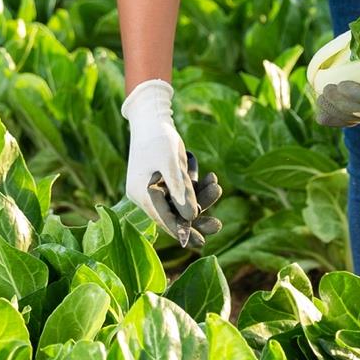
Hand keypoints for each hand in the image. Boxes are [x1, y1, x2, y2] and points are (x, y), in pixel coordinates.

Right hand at [120, 80, 222, 247]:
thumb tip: (191, 217)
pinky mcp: (166, 180)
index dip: (182, 231)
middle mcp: (147, 194)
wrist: (153, 115)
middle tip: (218, 226)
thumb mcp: (171, 164)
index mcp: (142, 193)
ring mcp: (157, 187)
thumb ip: (180, 191)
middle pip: (175, 213)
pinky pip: (185, 190)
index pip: (164, 218)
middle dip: (197, 217)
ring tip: (217, 186)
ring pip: (182, 202)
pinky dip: (198, 186)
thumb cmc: (158, 137)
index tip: (199, 243)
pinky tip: (211, 178)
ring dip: (201, 196)